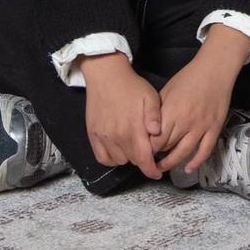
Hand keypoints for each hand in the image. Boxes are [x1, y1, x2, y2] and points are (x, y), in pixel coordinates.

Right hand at [82, 53, 163, 178]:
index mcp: (133, 129)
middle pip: (132, 161)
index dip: (151, 170)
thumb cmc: (131, 86)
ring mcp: (103, 136)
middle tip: (148, 150)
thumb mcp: (150, 97)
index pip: (143, 159)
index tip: (156, 173)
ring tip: (134, 146)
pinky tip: (119, 150)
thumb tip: (157, 134)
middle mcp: (116, 136)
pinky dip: (111, 159)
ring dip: (128, 157)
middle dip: (142, 159)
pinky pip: (102, 157)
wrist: (106, 76)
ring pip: (118, 160)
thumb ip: (154, 116)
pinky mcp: (93, 134)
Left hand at [155, 25, 249, 174]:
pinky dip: (196, 162)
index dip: (146, 148)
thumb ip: (158, 112)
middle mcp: (186, 122)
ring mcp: (201, 127)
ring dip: (172, 163)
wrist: (214, 69)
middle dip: (156, 156)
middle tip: (148, 161)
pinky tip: (188, 168)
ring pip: (184, 153)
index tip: (141, 151)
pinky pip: (205, 151)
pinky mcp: (214, 128)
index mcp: (172, 112)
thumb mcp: (167, 91)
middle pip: (167, 147)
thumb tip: (149, 130)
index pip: (155, 139)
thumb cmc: (189, 78)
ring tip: (163, 168)